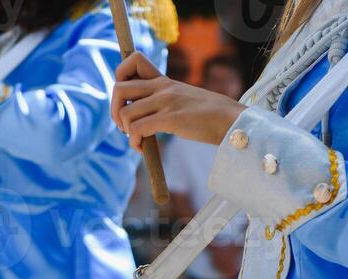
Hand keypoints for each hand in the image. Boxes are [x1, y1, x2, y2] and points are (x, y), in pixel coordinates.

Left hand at [111, 53, 243, 148]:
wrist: (232, 121)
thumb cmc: (210, 116)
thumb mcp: (184, 100)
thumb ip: (164, 101)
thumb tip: (144, 117)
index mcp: (164, 80)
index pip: (131, 62)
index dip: (120, 80)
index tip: (127, 101)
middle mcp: (162, 87)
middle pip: (118, 88)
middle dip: (115, 111)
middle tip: (126, 127)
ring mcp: (166, 102)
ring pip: (125, 112)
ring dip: (126, 131)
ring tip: (138, 140)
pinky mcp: (170, 119)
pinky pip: (137, 129)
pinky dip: (134, 141)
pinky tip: (143, 148)